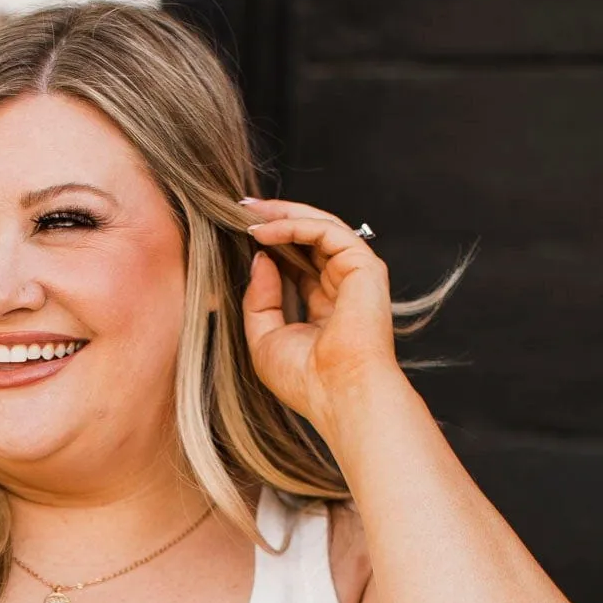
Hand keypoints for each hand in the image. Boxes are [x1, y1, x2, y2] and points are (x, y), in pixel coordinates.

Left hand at [240, 198, 402, 441]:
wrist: (338, 393)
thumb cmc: (305, 379)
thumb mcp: (265, 337)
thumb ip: (259, 299)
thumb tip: (260, 258)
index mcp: (325, 308)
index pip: (298, 265)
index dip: (271, 246)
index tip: (240, 234)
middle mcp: (343, 288)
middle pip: (309, 240)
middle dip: (275, 220)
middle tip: (241, 209)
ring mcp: (356, 275)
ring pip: (319, 227)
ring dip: (282, 216)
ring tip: (248, 213)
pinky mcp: (362, 265)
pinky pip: (325, 231)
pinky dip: (293, 226)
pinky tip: (264, 232)